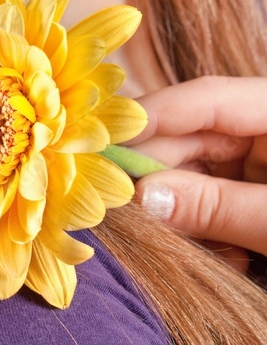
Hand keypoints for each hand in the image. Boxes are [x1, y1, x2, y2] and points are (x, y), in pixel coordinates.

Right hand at [125, 76, 266, 269]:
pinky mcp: (257, 193)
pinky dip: (205, 227)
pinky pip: (214, 198)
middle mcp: (263, 128)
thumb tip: (143, 197)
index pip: (207, 97)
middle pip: (194, 136)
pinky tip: (220, 257)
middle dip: (157, 172)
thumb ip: (219, 207)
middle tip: (117, 203)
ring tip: (173, 244)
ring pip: (197, 172)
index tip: (104, 138)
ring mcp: (260, 160)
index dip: (154, 115)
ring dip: (180, 210)